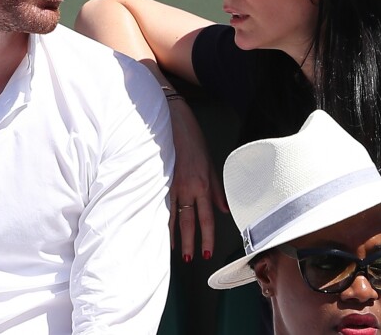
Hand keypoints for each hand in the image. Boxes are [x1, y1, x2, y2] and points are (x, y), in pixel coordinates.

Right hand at [168, 99, 227, 261]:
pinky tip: (156, 226)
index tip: (206, 252)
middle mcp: (186, 188)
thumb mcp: (211, 163)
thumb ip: (217, 189)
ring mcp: (170, 184)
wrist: (173, 122)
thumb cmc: (193, 139)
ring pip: (171, 215)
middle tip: (189, 258)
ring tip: (173, 250)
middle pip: (188, 221)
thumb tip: (223, 209)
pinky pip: (159, 202)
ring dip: (173, 235)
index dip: (207, 237)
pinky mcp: (158, 178)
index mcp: (202, 184)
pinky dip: (159, 217)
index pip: (206, 218)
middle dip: (189, 242)